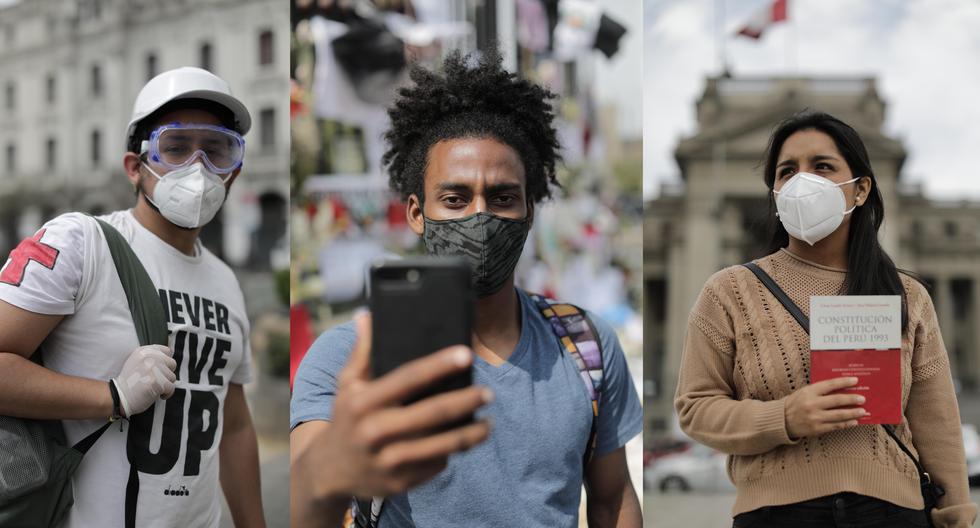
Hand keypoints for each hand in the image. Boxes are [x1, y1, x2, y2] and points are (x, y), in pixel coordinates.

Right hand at [112, 344, 176, 416]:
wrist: (118, 396)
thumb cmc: (129, 382)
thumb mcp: (136, 362)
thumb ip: (151, 358)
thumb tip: (168, 358)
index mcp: (144, 351)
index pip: (167, 351)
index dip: (165, 362)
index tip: (160, 370)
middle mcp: (149, 357)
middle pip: (172, 364)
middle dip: (166, 374)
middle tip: (156, 381)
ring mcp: (153, 369)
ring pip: (172, 377)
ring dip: (165, 385)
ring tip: (152, 388)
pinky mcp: (156, 381)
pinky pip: (171, 388)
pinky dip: (166, 394)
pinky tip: (157, 395)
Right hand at [311, 314, 491, 498]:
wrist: (330, 471)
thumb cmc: (346, 418)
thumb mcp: (346, 385)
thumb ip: (362, 352)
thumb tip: (367, 316)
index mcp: (364, 402)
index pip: (408, 378)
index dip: (439, 365)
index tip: (466, 353)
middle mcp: (376, 431)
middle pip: (433, 413)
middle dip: (467, 401)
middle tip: (488, 392)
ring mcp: (389, 460)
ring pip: (443, 445)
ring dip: (472, 433)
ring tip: (488, 422)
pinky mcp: (401, 482)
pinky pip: (436, 464)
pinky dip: (452, 452)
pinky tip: (463, 442)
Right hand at [784, 377, 865, 438]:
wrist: (782, 420)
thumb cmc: (796, 403)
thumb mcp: (804, 392)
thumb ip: (820, 391)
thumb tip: (841, 389)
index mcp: (809, 392)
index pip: (830, 385)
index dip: (844, 382)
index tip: (855, 380)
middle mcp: (812, 404)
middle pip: (837, 400)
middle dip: (852, 399)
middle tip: (863, 398)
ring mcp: (815, 417)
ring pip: (839, 415)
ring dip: (853, 413)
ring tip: (863, 411)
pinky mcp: (817, 429)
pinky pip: (835, 426)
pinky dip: (846, 423)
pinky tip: (854, 421)